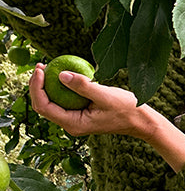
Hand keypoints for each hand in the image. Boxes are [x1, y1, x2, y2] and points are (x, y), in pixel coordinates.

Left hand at [30, 63, 184, 171]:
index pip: (44, 107)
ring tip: (47, 67)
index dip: (37, 88)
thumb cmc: (126, 109)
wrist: (141, 121)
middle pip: (44, 105)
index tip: (40, 69)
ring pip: (52, 103)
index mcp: (74, 124)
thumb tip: (61, 74)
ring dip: (47, 86)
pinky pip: (63, 101)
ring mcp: (75, 120)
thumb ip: (83, 86)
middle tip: (40, 65)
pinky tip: (62, 74)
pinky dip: (59, 88)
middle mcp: (71, 125)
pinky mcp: (80, 114)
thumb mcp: (105, 95)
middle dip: (38, 86)